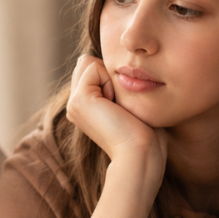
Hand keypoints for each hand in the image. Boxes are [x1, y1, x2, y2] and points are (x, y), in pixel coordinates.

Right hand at [65, 55, 166, 217]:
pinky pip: (93, 66)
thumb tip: (112, 66)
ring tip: (118, 107)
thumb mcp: (129, 104)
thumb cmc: (145, 134)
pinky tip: (115, 106)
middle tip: (120, 106)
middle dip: (110, 75)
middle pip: (89, 62)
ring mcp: (73, 103)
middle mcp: (74, 105)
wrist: (140, 155)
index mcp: (85, 106)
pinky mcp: (79, 100)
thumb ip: (117, 86)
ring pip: (89, 62)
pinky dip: (110, 80)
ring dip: (111, 78)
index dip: (113, 77)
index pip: (93, 67)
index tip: (123, 106)